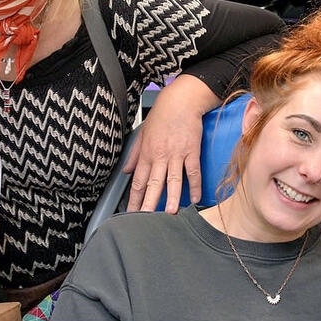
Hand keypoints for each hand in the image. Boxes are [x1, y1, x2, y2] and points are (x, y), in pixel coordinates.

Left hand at [124, 76, 214, 212]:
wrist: (180, 101)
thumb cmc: (162, 115)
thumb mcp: (142, 133)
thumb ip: (134, 154)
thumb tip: (126, 170)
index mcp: (147, 153)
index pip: (138, 180)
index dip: (134, 198)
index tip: (132, 212)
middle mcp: (160, 156)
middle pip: (153, 184)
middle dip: (148, 203)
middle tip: (145, 219)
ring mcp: (177, 154)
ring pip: (173, 180)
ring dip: (171, 197)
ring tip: (169, 213)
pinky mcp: (192, 151)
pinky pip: (193, 171)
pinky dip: (195, 186)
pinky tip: (195, 199)